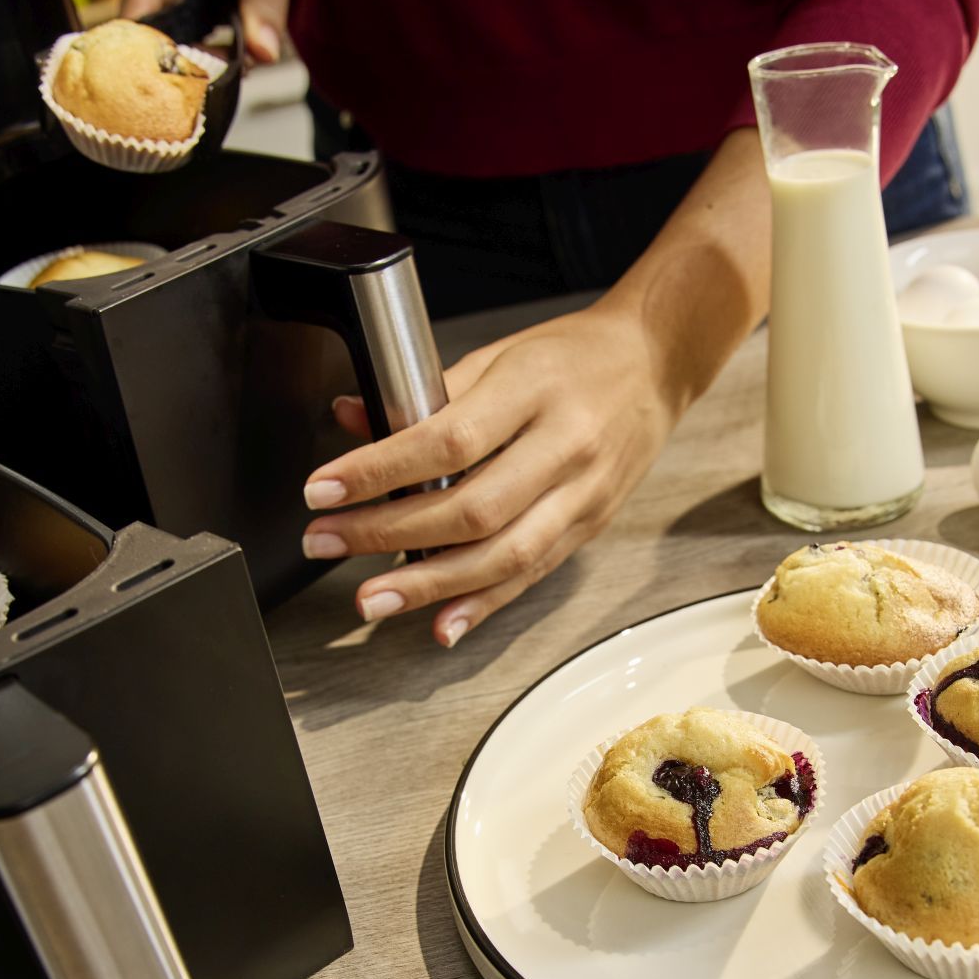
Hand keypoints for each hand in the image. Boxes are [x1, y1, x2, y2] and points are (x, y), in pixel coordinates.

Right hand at [117, 0, 306, 64]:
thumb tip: (263, 53)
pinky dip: (187, 43)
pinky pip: (161, 23)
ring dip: (184, 51)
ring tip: (227, 61)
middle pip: (142, 15)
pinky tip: (217, 52)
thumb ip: (267, 8)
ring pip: (151, 24)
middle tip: (216, 77)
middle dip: (174, 54)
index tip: (157, 81)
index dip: (141, 41)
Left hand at [300, 301, 686, 647]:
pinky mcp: (589, 527)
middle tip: (327, 542)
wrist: (655, 364)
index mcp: (534, 391)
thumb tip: (352, 419)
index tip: (324, 489)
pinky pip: (530, 575)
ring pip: (502, 555)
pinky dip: (483, 605)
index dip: (379, 472)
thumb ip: (427, 392)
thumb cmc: (573, 356)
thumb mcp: (498, 354)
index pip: (446, 441)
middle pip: (470, 509)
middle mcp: (564, 448)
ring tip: (372, 599)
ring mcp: (581, 495)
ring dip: (429, 586)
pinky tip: (441, 624)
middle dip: (388, 534)